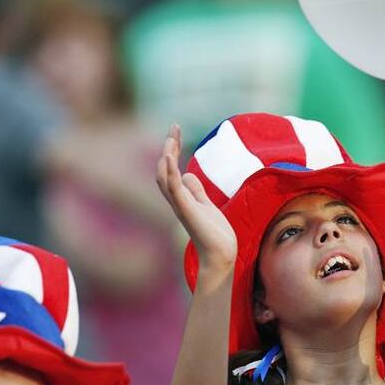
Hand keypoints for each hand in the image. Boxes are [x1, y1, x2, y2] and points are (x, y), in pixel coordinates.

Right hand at [155, 125, 236, 270]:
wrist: (220, 256)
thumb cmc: (215, 235)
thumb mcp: (207, 206)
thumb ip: (197, 191)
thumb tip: (188, 174)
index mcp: (182, 198)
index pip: (170, 169)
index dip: (171, 149)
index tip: (175, 131)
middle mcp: (177, 200)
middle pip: (163, 169)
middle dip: (168, 147)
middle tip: (174, 128)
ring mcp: (180, 205)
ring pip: (164, 177)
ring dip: (167, 156)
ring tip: (171, 139)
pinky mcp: (187, 210)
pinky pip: (174, 189)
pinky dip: (170, 171)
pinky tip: (169, 157)